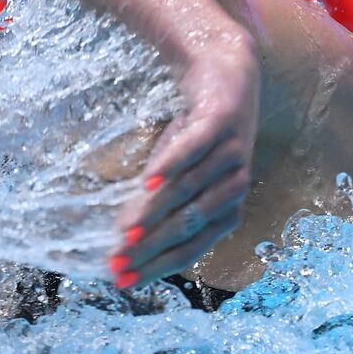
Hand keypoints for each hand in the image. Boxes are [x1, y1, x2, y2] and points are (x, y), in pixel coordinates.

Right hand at [111, 33, 259, 286]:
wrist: (223, 73)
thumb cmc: (197, 134)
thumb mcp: (176, 175)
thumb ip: (157, 205)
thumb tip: (123, 241)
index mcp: (228, 205)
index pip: (194, 244)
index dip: (159, 264)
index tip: (123, 280)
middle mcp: (236, 183)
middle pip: (192, 223)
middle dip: (153, 247)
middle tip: (116, 263)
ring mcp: (232, 151)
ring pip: (190, 189)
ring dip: (155, 211)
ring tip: (124, 231)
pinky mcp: (223, 121)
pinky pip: (197, 147)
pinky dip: (173, 164)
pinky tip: (148, 180)